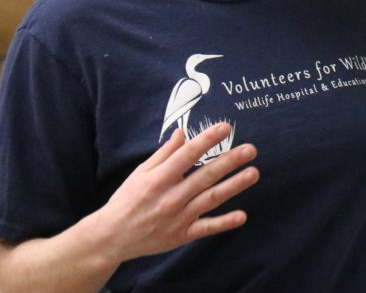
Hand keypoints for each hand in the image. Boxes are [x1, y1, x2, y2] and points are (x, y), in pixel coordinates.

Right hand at [88, 122, 258, 264]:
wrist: (112, 237)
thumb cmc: (127, 200)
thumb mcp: (141, 173)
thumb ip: (164, 154)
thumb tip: (182, 133)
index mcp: (159, 179)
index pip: (187, 155)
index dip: (207, 140)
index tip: (225, 128)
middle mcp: (171, 197)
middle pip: (205, 176)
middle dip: (229, 161)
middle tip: (250, 149)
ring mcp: (178, 217)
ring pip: (211, 199)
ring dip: (234, 186)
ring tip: (253, 173)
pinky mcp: (183, 235)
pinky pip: (206, 227)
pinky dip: (224, 223)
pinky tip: (242, 215)